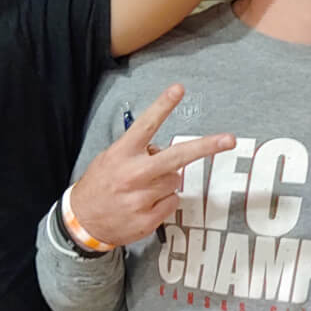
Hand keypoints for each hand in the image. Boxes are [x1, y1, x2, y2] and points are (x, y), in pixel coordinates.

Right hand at [71, 85, 235, 248]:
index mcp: (121, 154)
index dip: (163, 106)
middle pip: (177, 157)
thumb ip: (137, 152)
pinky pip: (173, 202)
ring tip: (142, 188)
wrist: (82, 221)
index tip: (178, 89)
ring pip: (175, 181)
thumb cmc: (99, 185)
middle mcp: (133, 174)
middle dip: (206, 147)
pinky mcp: (148, 218)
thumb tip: (163, 151)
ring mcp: (141, 198)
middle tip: (229, 139)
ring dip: (166, 182)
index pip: (146, 125)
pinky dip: (163, 202)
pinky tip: (144, 204)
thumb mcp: (110, 159)